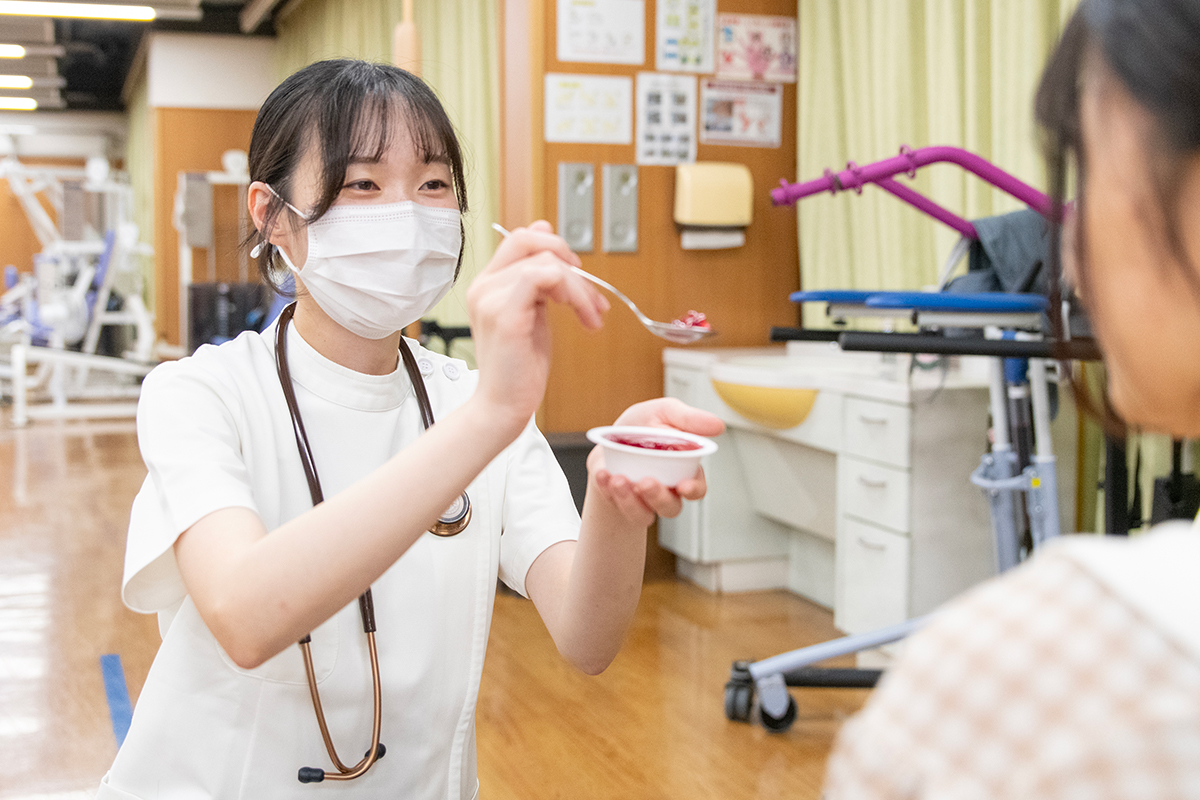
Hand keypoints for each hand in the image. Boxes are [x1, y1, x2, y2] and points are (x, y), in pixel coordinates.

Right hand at [467, 221, 609, 432]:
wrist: (503, 406)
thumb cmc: (519, 368)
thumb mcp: (533, 313)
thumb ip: (540, 281)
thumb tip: (548, 236)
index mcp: (488, 284)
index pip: (519, 238)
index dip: (554, 247)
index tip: (577, 273)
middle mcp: (483, 286)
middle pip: (528, 240)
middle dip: (568, 259)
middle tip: (588, 292)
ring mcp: (491, 298)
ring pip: (545, 262)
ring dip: (580, 288)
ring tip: (590, 314)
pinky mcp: (505, 314)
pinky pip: (543, 277)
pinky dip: (573, 293)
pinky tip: (581, 315)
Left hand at [587, 398, 724, 525]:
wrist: (609, 438)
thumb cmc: (643, 426)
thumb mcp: (664, 412)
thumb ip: (689, 419)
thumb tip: (719, 425)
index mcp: (683, 470)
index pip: (696, 488)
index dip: (693, 490)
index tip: (684, 486)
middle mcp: (665, 490)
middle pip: (670, 507)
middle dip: (658, 497)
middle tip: (645, 482)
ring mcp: (642, 500)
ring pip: (644, 515)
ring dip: (630, 501)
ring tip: (618, 479)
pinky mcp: (619, 502)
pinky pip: (616, 506)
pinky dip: (608, 491)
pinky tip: (604, 475)